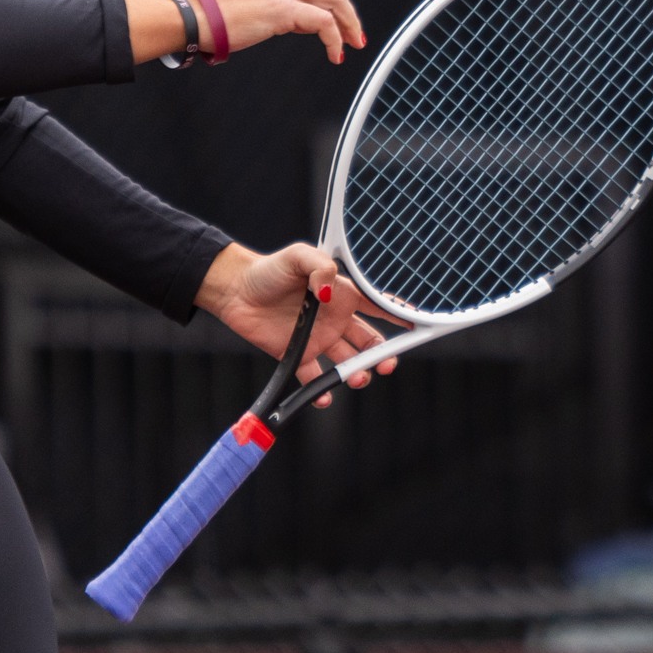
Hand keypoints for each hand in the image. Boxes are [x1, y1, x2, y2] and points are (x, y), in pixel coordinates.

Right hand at [125, 0, 364, 65]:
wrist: (196, 15)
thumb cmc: (219, 9)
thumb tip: (310, 20)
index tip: (346, 15)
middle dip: (350, 12)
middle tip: (355, 35)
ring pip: (337, 1)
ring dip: (349, 25)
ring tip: (351, 45)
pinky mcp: (284, 9)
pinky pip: (325, 23)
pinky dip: (335, 40)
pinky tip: (334, 53)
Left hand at [196, 243, 405, 408]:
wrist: (235, 290)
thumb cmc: (269, 269)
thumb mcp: (298, 256)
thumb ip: (319, 266)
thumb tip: (328, 291)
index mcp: (342, 294)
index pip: (378, 306)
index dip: (400, 316)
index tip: (417, 326)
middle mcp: (335, 319)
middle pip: (370, 341)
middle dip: (383, 354)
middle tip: (386, 364)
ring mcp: (318, 339)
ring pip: (348, 361)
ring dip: (356, 373)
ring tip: (356, 378)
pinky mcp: (297, 355)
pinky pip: (314, 378)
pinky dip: (321, 391)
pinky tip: (324, 396)